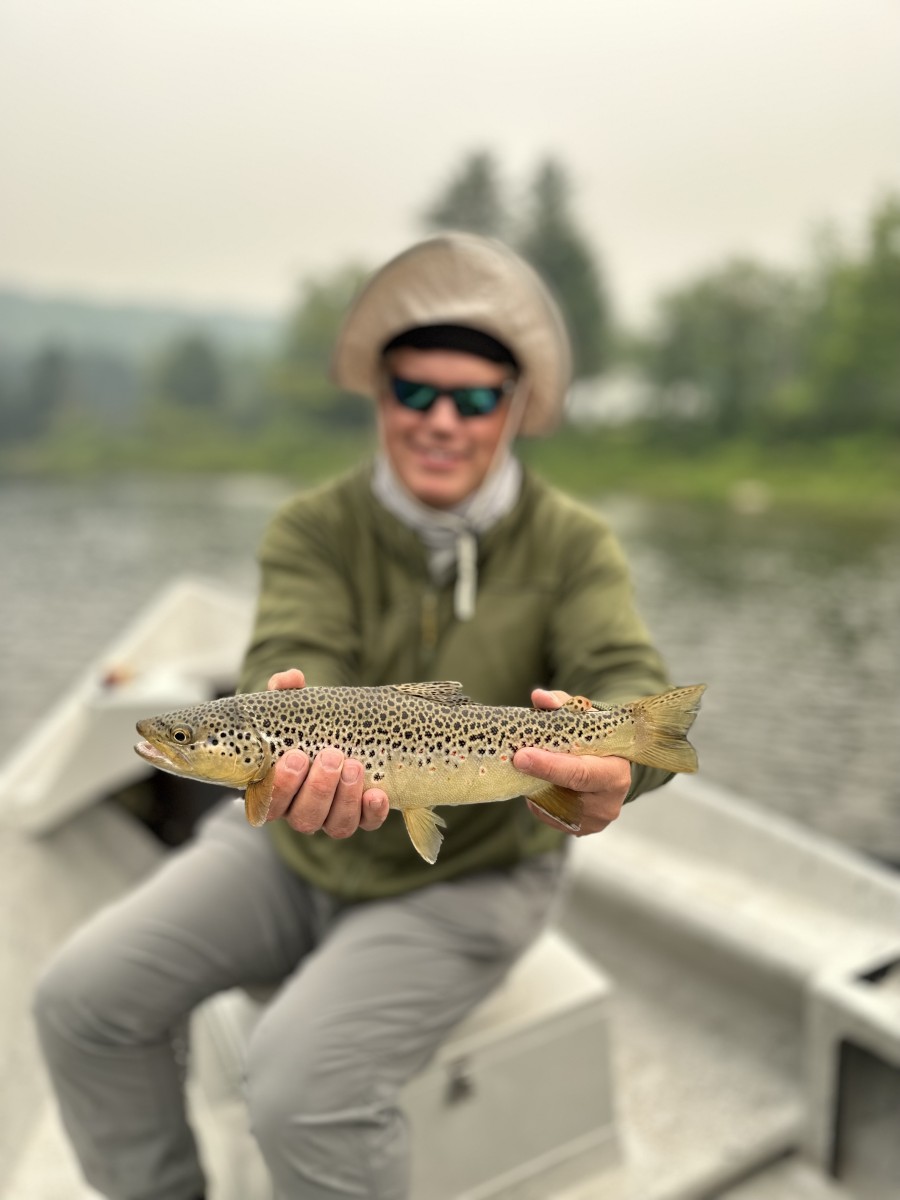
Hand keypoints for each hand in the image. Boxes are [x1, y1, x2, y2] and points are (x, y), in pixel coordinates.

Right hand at [263, 669, 389, 835]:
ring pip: (335, 825)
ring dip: (344, 798)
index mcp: (275, 790)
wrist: (339, 730)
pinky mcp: (361, 816)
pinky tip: (377, 793)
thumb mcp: (293, 706)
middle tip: (331, 756)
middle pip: (304, 817)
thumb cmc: (306, 723)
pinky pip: (367, 824)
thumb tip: (289, 680)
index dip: (280, 786)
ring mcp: (332, 816)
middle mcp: (301, 810)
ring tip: (354, 765)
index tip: (296, 755)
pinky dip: (372, 813)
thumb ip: (285, 691)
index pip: (269, 804)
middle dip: (318, 788)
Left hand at [513, 688, 630, 835]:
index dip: (550, 766)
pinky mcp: (578, 829)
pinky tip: (538, 781)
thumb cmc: (597, 739)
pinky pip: (549, 814)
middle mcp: (608, 802)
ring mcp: (593, 820)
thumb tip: (540, 698)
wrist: (611, 768)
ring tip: (530, 766)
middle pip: (565, 791)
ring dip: (535, 786)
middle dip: (538, 774)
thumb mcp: (585, 717)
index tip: (522, 756)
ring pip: (552, 805)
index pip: (580, 772)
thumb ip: (563, 705)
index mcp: (616, 772)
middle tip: (514, 759)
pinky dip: (539, 798)